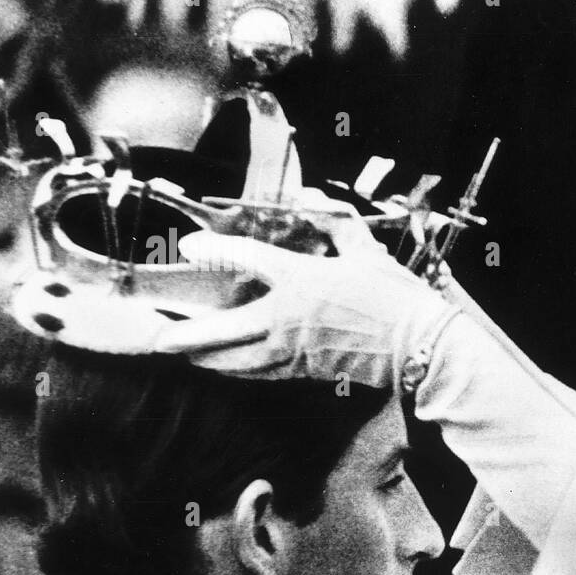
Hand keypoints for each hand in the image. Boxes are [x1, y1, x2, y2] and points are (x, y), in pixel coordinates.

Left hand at [155, 228, 458, 390]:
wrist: (420, 347)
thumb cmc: (396, 297)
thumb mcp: (367, 251)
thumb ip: (336, 224)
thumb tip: (312, 202)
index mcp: (300, 280)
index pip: (244, 259)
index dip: (213, 250)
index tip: (189, 245)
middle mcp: (286, 318)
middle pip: (220, 330)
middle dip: (184, 335)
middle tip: (154, 336)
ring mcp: (293, 350)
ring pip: (234, 360)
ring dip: (204, 357)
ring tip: (181, 354)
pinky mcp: (305, 371)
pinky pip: (258, 372)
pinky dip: (235, 369)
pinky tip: (224, 366)